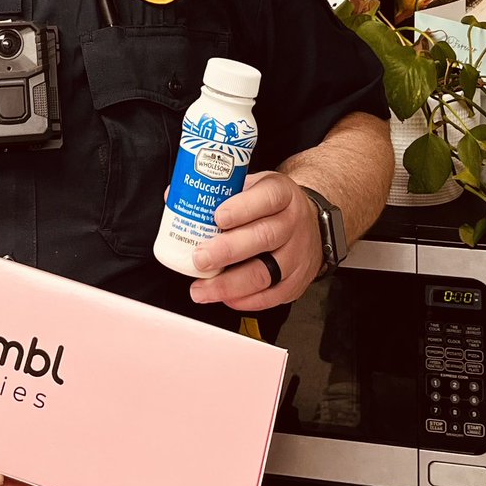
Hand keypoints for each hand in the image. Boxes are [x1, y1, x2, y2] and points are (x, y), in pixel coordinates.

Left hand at [187, 172, 322, 310]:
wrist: (312, 221)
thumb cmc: (272, 204)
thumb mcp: (252, 184)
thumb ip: (218, 190)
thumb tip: (174, 196)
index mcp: (282, 193)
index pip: (267, 198)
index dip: (242, 208)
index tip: (217, 216)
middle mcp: (292, 223)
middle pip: (263, 238)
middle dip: (227, 251)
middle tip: (200, 258)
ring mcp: (297, 254)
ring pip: (265, 272)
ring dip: (229, 284)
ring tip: (201, 288)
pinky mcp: (296, 281)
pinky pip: (272, 296)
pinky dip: (245, 300)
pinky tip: (224, 297)